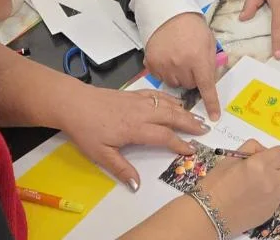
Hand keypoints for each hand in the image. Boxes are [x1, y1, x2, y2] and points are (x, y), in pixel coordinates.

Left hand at [59, 86, 209, 191]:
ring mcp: (138, 101)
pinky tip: (177, 102)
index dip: (180, 143)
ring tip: (197, 117)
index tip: (192, 150)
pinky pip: (158, 95)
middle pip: (172, 117)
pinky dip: (171, 99)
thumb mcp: (100, 154)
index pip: (164, 136)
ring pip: (167, 105)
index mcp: (136, 129)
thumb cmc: (86, 129)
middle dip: (190, 124)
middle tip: (205, 130)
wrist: (74, 102)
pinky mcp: (133, 94)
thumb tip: (137, 185)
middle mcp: (141, 113)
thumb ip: (121, 169)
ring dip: (184, 111)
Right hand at [144, 13, 221, 119]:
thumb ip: (210, 63)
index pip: (206, 87)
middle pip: (189, 86)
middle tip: (191, 62)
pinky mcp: (151, 63)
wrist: (169, 14)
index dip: (211, 103)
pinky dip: (166, 71)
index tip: (214, 117)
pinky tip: (168, 58)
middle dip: (192, 78)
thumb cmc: (192, 27)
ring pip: (174, 84)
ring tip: (178, 58)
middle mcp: (180, 64)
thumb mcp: (209, 42)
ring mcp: (164, 64)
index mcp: (198, 58)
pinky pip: (161, 77)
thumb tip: (211, 83)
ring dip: (178, 76)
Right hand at [196, 139, 279, 233]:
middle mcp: (271, 181)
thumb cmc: (214, 184)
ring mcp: (273, 198)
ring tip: (261, 184)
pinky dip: (274, 195)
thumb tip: (262, 151)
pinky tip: (258, 196)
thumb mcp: (229, 159)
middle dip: (278, 167)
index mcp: (260, 165)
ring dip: (278, 181)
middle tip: (263, 170)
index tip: (265, 157)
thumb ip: (249, 149)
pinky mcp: (272, 211)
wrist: (209, 215)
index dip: (274, 154)